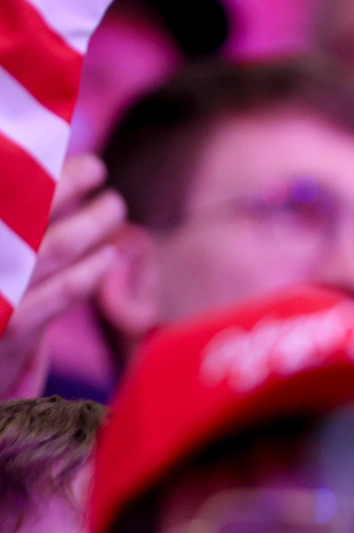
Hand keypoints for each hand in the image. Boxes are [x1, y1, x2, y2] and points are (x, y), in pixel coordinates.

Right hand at [0, 155, 123, 398]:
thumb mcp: (7, 287)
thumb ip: (25, 249)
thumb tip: (60, 205)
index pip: (4, 201)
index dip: (30, 172)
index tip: (58, 150)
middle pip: (22, 214)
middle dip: (61, 184)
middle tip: (95, 167)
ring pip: (47, 249)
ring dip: (88, 224)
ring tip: (114, 206)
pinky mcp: (8, 334)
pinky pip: (54, 297)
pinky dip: (85, 274)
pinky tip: (107, 257)